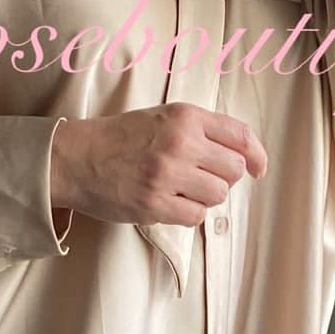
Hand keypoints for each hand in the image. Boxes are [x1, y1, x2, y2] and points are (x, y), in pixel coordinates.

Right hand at [50, 102, 266, 228]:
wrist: (77, 158)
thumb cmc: (121, 139)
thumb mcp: (163, 117)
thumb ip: (201, 129)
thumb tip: (242, 154)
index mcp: (185, 117)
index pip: (240, 136)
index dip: (256, 156)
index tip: (257, 169)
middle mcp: (180, 143)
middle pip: (233, 170)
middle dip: (223, 178)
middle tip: (202, 179)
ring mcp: (167, 175)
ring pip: (217, 195)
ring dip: (204, 197)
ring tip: (181, 190)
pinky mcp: (154, 203)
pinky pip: (195, 217)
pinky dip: (188, 214)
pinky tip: (170, 203)